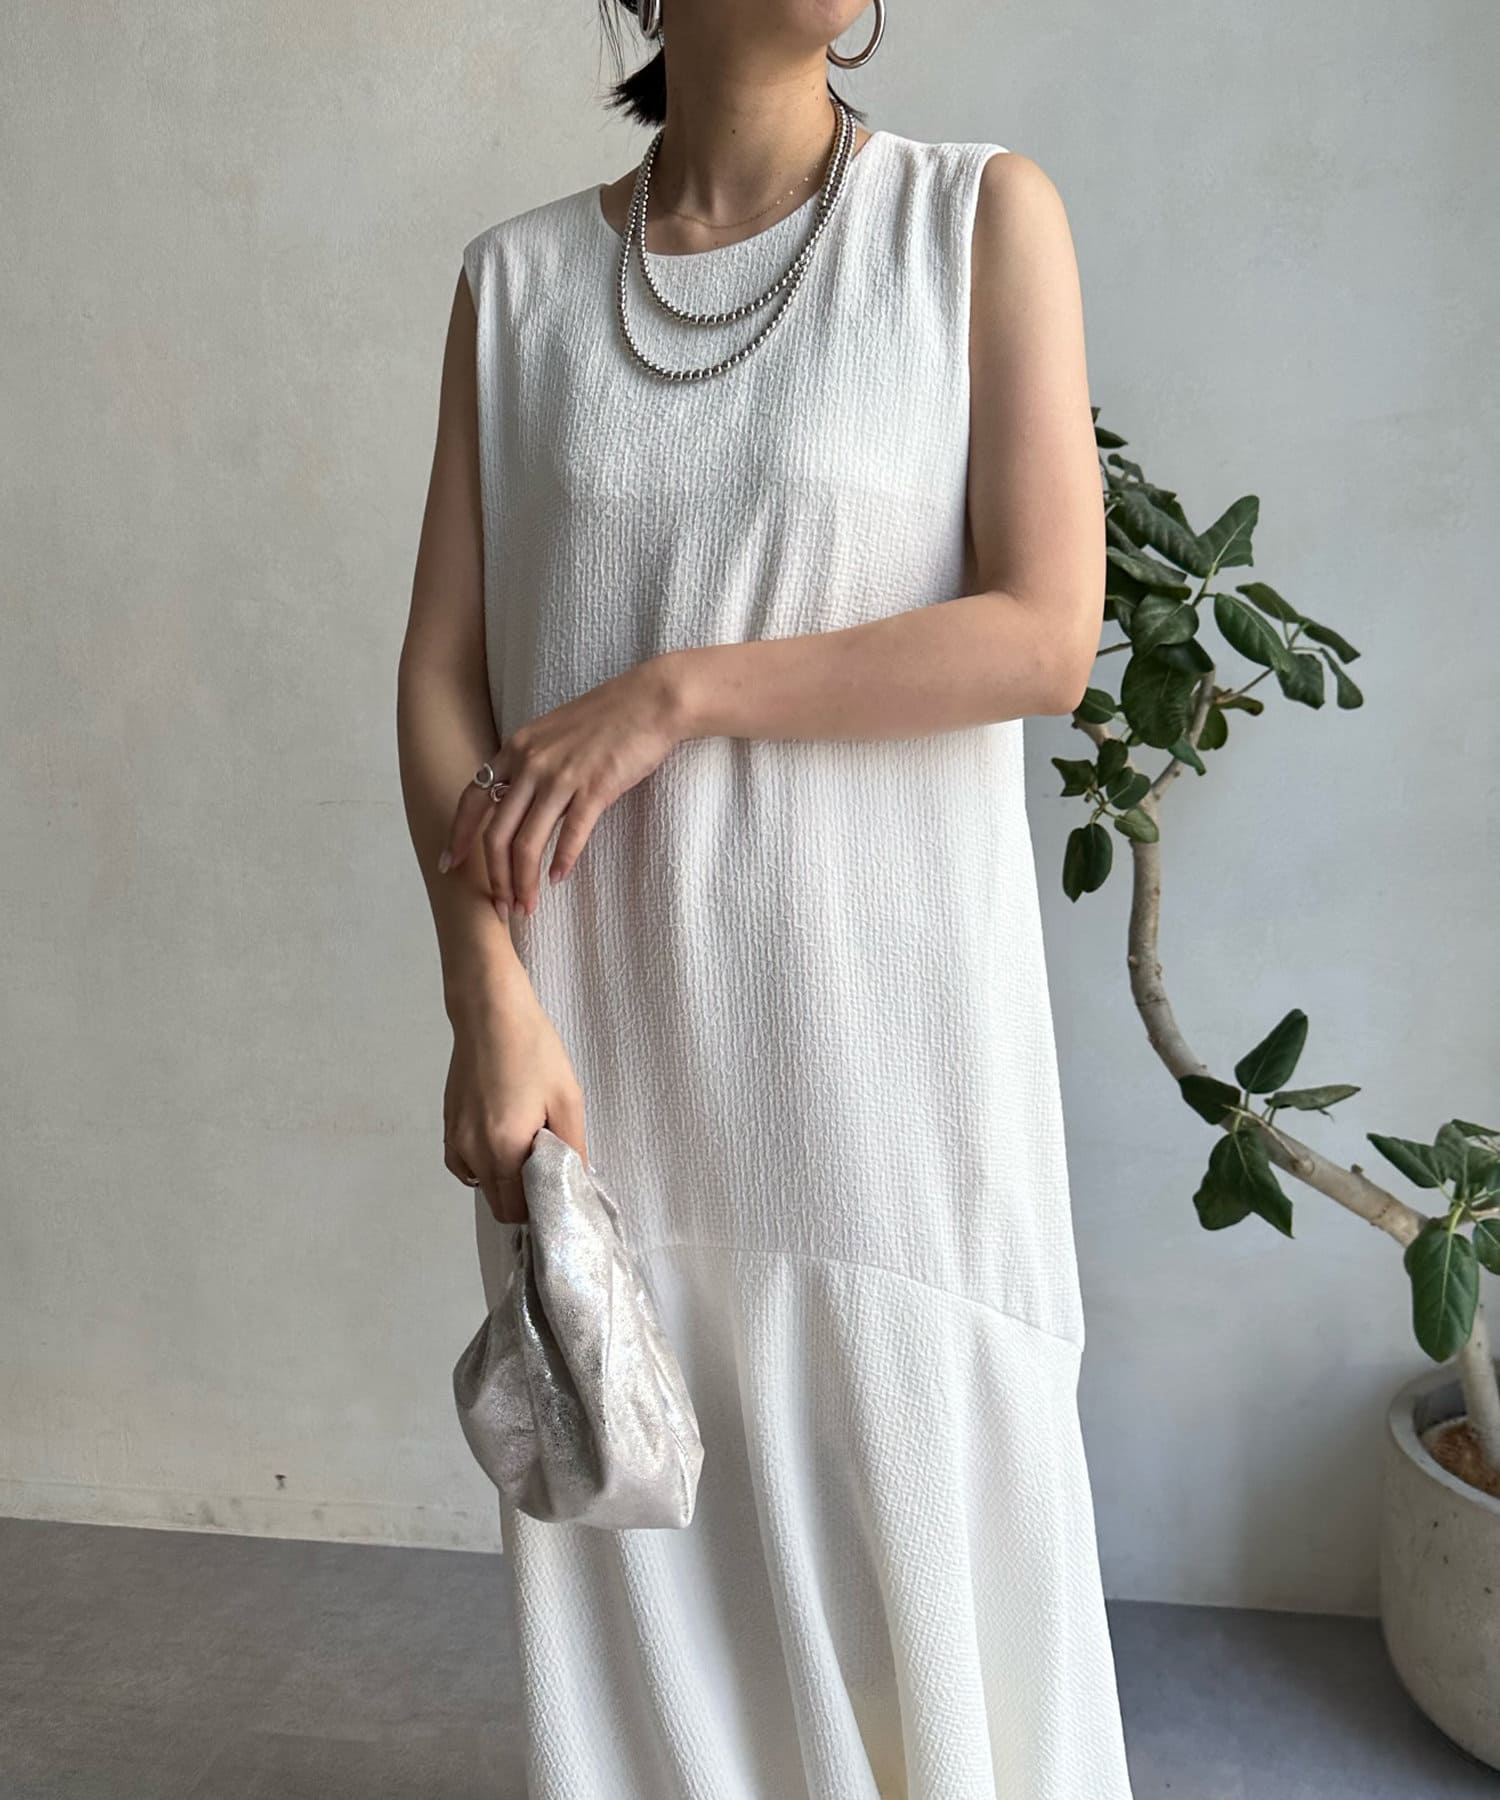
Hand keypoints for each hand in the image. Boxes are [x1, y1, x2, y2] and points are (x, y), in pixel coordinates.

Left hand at [439, 658, 684, 918]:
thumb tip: (519, 803)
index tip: (449, 865)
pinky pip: (570, 835)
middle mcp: (530, 763)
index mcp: (516, 749)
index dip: (458, 835)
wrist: (650, 701)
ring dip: (524, 882)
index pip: (472, 799)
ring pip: (527, 843)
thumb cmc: (607, 719)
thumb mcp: (553, 734)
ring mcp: (561, 776)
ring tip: (528, 906)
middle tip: (501, 907)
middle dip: (494, 878)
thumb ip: (530, 764)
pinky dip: (562, 862)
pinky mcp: (595, 788)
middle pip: (496, 833)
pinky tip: (559, 879)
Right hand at [443, 981, 586, 1225]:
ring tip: (526, 1147)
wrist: (490, 1013)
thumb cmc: (533, 1049)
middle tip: (547, 1168)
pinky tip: (502, 1139)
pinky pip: (464, 1164)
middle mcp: (472, 1152)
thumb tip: (577, 1181)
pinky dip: (483, 1164)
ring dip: (503, 1181)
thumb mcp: (567, 1097)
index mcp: (503, 1149)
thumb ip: (573, 1146)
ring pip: (479, 1184)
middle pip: (496, 1203)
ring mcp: (455, 1139)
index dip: (539, 1208)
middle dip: (523, 1197)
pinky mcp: (448, 1124)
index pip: (515, 1210)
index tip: (559, 1192)